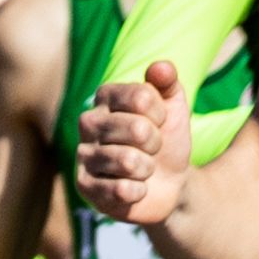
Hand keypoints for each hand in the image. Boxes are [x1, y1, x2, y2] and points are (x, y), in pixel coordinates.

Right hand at [76, 60, 194, 231]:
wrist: (168, 183)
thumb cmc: (166, 139)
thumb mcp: (174, 107)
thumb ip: (168, 82)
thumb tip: (162, 68)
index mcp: (106, 96)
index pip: (142, 97)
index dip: (162, 114)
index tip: (159, 122)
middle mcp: (88, 121)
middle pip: (138, 129)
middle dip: (156, 143)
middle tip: (151, 148)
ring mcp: (83, 154)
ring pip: (129, 161)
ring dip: (147, 169)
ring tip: (143, 168)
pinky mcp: (84, 186)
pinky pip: (121, 190)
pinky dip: (138, 191)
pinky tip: (134, 188)